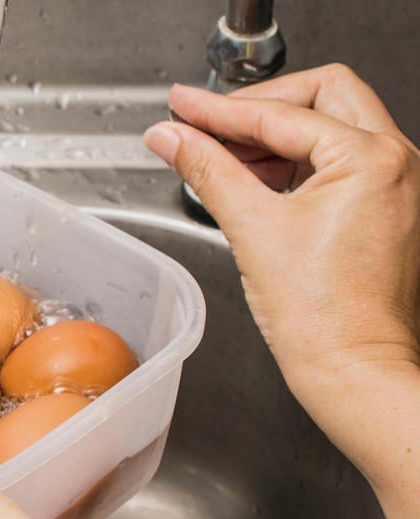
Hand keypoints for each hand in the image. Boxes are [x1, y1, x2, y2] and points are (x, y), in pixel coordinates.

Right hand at [143, 64, 419, 518]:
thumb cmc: (324, 319)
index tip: (182, 107)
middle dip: (258, 105)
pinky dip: (291, 162)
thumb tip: (173, 138)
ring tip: (218, 154)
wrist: (354, 372)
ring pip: (329, 126)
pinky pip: (335, 163)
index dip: (220, 110)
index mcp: (371, 159)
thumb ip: (208, 171)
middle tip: (206, 120)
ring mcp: (395, 186)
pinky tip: (251, 180)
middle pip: (321, 95)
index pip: (281, 114)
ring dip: (272, 134)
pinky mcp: (384, 209)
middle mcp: (396, 163)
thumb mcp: (251, 230)